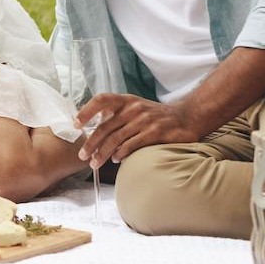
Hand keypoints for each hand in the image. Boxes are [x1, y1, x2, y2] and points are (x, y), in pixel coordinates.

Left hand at [74, 94, 205, 167]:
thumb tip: (94, 126)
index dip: (86, 111)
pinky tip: (115, 160)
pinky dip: (121, 153)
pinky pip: (132, 145)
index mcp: (126, 100)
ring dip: (102, 153)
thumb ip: (117, 114)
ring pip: (116, 139)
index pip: (101, 99)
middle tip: (82, 156)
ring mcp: (144, 120)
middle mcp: (133, 108)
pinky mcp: (155, 133)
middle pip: (105, 127)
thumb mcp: (136, 107)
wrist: (187, 117)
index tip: (76, 124)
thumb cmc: (156, 115)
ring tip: (94, 164)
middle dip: (91, 143)